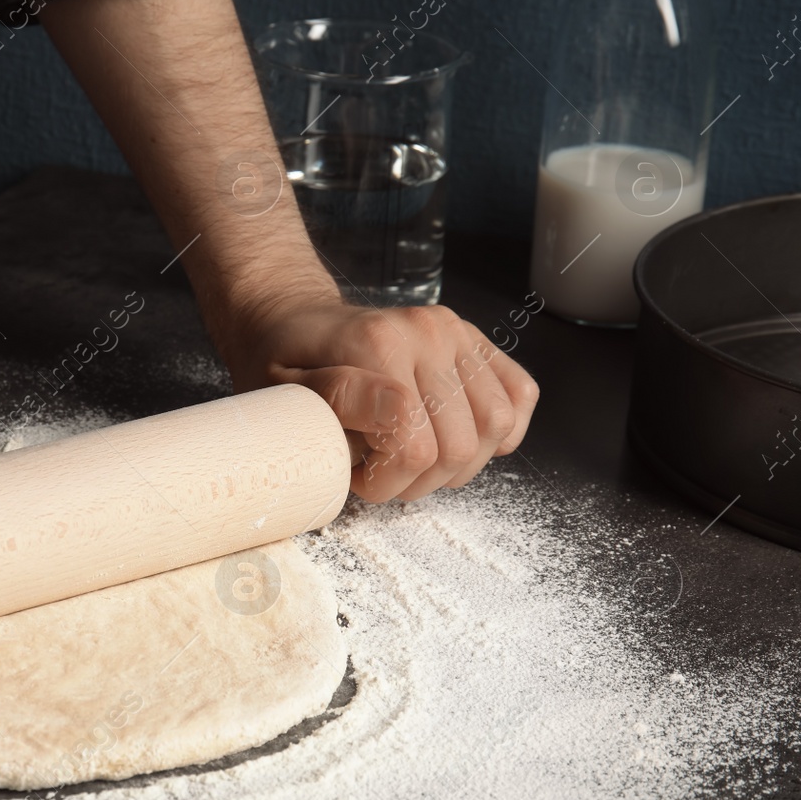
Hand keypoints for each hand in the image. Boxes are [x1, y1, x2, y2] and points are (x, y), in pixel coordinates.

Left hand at [218, 290, 539, 501]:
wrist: (292, 317)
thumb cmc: (281, 362)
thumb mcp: (281, 388)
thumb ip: (334, 398)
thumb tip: (397, 411)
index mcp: (378, 343)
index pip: (414, 446)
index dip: (386, 482)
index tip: (355, 476)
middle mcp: (427, 331)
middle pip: (457, 445)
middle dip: (418, 482)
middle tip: (380, 474)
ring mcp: (456, 332)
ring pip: (495, 427)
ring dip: (458, 465)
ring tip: (413, 459)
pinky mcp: (474, 339)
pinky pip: (519, 394)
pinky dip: (502, 432)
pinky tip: (460, 441)